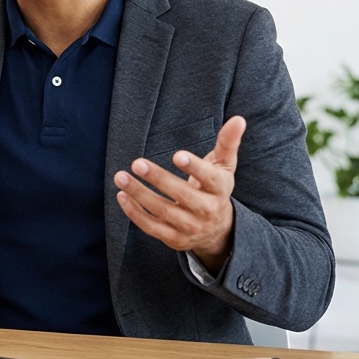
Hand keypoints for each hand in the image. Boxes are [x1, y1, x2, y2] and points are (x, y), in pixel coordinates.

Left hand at [112, 116, 246, 272]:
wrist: (217, 231)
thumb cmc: (215, 188)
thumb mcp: (224, 166)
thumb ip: (228, 142)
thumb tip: (238, 119)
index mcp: (220, 189)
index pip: (210, 179)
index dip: (194, 168)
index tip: (177, 155)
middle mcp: (207, 211)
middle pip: (182, 195)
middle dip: (159, 179)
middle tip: (137, 163)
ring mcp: (190, 227)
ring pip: (163, 211)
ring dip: (139, 194)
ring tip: (121, 176)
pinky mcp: (174, 239)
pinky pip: (151, 227)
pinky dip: (134, 212)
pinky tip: (122, 195)